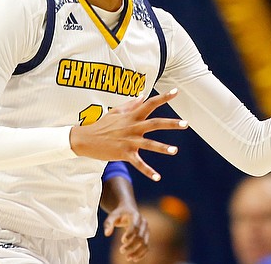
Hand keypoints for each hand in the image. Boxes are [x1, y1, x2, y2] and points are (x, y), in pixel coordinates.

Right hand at [70, 89, 187, 180]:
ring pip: (149, 144)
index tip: (176, 91)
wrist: (85, 139)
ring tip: (175, 150)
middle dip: (171, 124)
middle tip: (185, 123)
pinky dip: (148, 171)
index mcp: (132, 116)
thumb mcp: (116, 111)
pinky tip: (157, 177)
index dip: (163, 97)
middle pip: (155, 124)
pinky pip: (138, 164)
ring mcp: (129, 141)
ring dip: (162, 147)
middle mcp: (132, 127)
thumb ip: (131, 104)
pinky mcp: (124, 154)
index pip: (150, 103)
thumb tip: (143, 95)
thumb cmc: (101, 124)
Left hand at [103, 206, 148, 261]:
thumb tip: (107, 234)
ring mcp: (146, 230)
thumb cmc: (119, 214)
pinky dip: (142, 254)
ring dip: (137, 252)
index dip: (130, 234)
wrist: (128, 209)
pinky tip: (134, 259)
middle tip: (121, 250)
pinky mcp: (146, 236)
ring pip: (145, 243)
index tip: (123, 241)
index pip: (136, 226)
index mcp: (136, 215)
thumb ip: (109, 224)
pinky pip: (147, 246)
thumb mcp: (112, 216)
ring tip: (128, 258)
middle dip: (132, 245)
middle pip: (140, 236)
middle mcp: (143, 223)